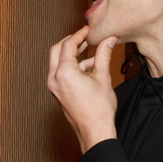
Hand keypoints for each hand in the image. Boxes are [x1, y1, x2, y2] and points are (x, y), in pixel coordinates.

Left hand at [46, 28, 118, 151]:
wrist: (94, 131)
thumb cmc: (99, 108)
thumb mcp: (103, 77)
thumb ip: (103, 55)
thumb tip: (109, 40)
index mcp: (64, 72)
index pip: (68, 45)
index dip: (79, 35)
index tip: (88, 30)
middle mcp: (54, 78)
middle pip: (57, 50)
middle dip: (70, 42)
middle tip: (84, 38)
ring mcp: (54, 86)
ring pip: (58, 62)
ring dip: (72, 56)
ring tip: (92, 55)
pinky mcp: (57, 92)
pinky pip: (61, 73)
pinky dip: (72, 67)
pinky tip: (89, 69)